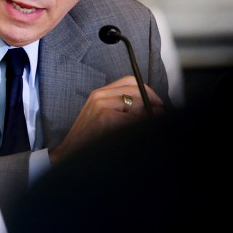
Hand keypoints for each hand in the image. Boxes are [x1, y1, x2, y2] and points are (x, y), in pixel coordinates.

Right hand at [49, 75, 163, 163]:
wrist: (71, 152)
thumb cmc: (87, 137)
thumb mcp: (100, 115)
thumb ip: (120, 106)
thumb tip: (151, 105)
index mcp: (98, 94)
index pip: (129, 81)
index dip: (147, 90)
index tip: (157, 102)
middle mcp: (99, 96)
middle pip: (136, 90)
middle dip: (153, 102)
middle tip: (160, 113)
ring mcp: (102, 106)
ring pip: (137, 104)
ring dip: (146, 115)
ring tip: (142, 125)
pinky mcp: (107, 118)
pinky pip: (134, 119)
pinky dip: (139, 124)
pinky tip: (132, 132)